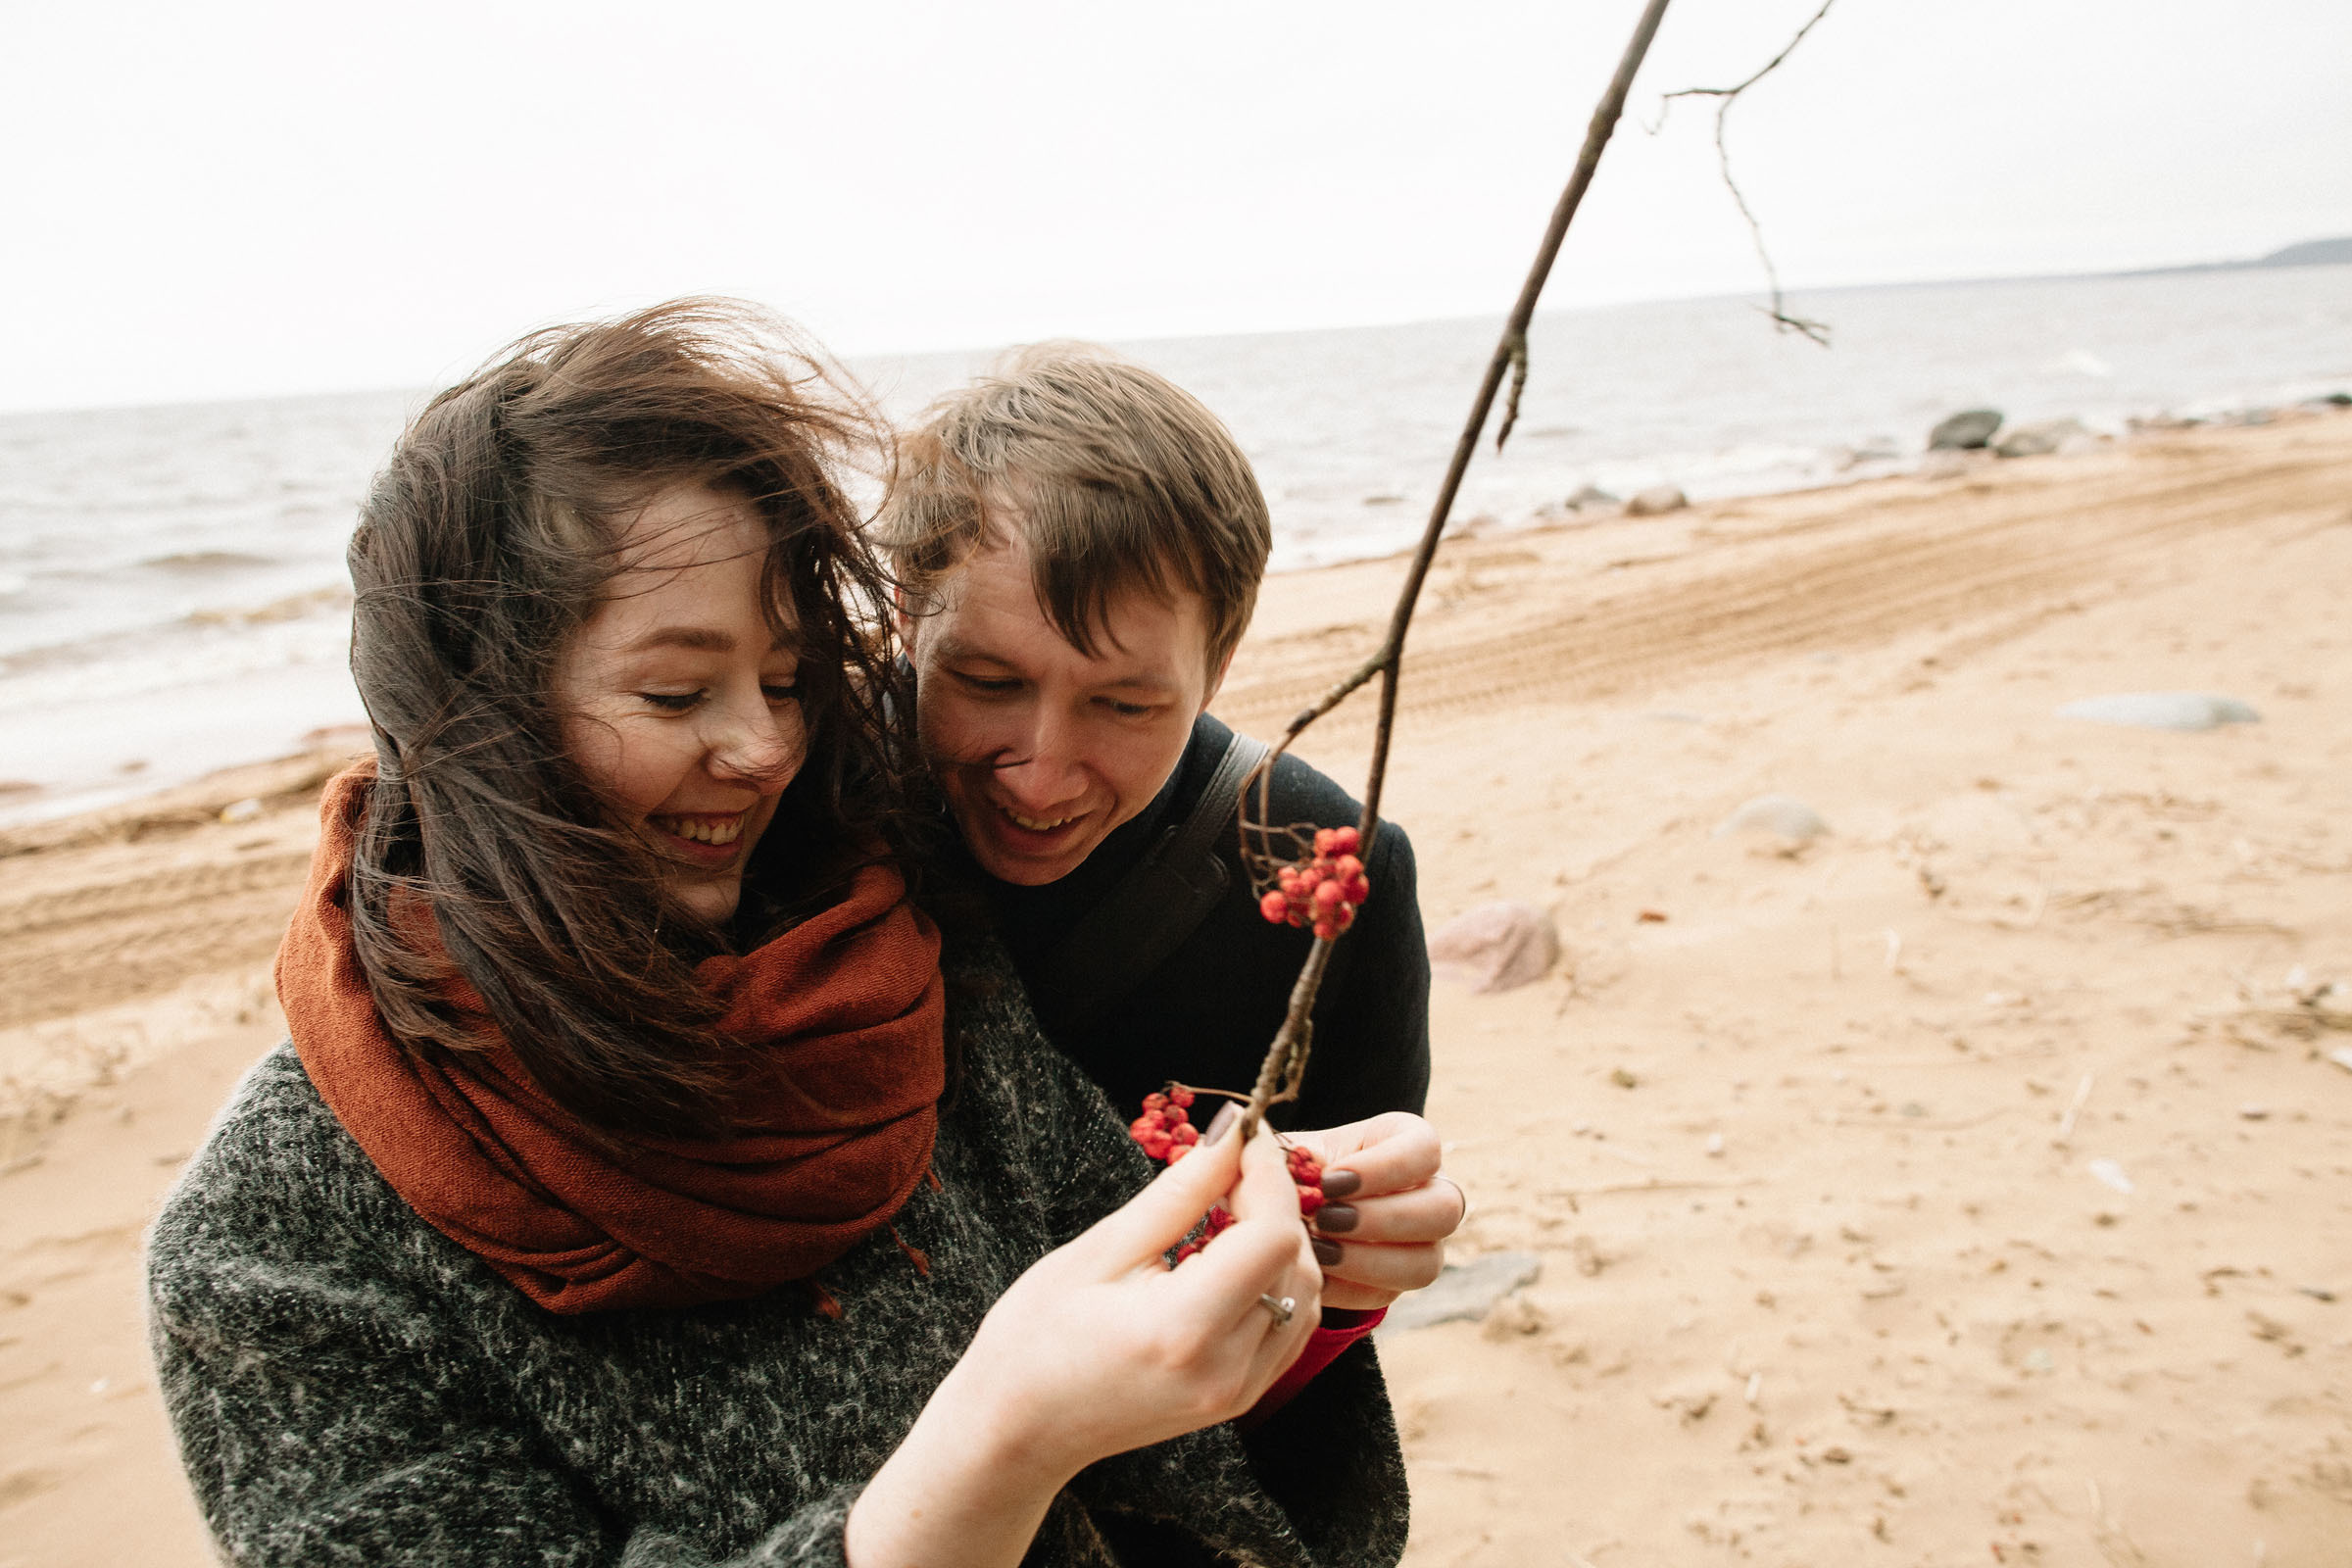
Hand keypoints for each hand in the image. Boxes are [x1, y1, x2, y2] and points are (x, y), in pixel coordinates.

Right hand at [956, 1119, 1321, 1470]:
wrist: (1021, 1426)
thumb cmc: (1037, 1336)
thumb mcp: (1102, 1249)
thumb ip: (1178, 1192)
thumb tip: (1231, 1133)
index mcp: (1184, 1329)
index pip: (1272, 1235)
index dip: (1268, 1174)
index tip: (1243, 1137)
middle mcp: (1226, 1368)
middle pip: (1296, 1260)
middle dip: (1273, 1201)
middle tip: (1226, 1168)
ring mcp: (1238, 1391)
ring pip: (1304, 1293)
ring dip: (1278, 1240)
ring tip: (1224, 1212)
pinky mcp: (1240, 1397)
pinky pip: (1289, 1326)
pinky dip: (1276, 1280)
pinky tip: (1231, 1258)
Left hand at [1286, 1113, 1462, 1312]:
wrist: (1281, 1213)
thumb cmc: (1289, 1168)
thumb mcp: (1290, 1150)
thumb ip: (1292, 1153)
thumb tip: (1283, 1161)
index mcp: (1406, 1143)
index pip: (1425, 1149)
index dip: (1384, 1168)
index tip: (1329, 1181)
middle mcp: (1428, 1193)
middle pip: (1446, 1209)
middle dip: (1382, 1219)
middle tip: (1325, 1220)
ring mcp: (1421, 1243)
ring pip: (1426, 1263)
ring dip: (1368, 1261)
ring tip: (1318, 1252)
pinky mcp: (1395, 1284)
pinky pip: (1387, 1295)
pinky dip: (1347, 1289)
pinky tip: (1313, 1275)